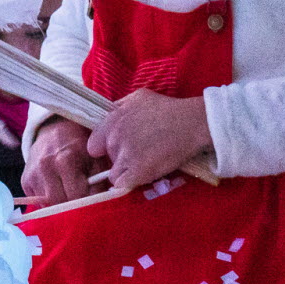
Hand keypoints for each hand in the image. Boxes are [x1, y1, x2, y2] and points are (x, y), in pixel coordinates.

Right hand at [23, 118, 98, 204]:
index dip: (86, 201)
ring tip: (68, 193)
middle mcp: (45, 166)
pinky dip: (48, 201)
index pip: (76, 194)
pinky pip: (37, 202)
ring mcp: (33, 174)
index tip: (91, 201)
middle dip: (72, 205)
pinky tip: (55, 189)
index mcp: (65, 159)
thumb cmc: (78, 147)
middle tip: (80, 199)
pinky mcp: (25, 181)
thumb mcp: (93, 159)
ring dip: (60, 203)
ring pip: (48, 205)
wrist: (53, 132)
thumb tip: (97, 204)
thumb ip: (98, 181)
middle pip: (60, 203)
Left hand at [87, 89, 210, 190]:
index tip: (118, 149)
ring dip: (126, 173)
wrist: (191, 123)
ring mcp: (125, 156)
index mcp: (112, 122)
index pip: (94, 145)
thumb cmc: (167, 108)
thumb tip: (109, 116)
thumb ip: (119, 108)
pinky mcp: (138, 172)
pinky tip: (143, 176)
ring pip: (114, 174)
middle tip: (140, 154)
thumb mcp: (137, 97)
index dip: (104, 148)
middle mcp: (114, 139)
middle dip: (120, 158)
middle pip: (108, 159)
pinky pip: (123, 185)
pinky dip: (131, 183)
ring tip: (144, 165)